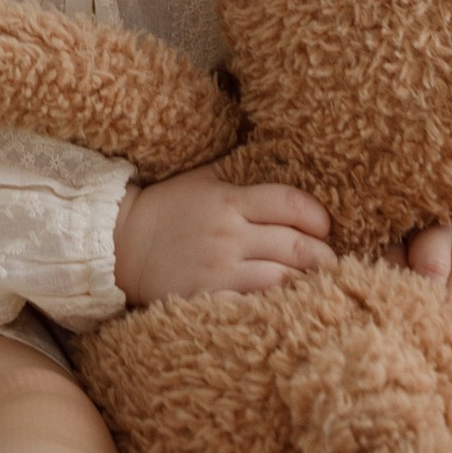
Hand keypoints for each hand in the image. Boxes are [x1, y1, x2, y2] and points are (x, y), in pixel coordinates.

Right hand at [116, 165, 333, 305]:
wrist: (121, 245)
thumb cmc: (166, 208)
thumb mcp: (201, 177)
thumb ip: (237, 167)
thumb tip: (272, 145)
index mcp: (229, 201)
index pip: (289, 203)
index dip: (317, 215)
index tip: (324, 226)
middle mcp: (229, 235)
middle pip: (295, 245)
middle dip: (322, 256)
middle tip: (331, 262)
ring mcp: (219, 270)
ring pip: (281, 279)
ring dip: (305, 283)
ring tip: (317, 286)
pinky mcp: (207, 299)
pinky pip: (253, 306)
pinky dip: (275, 307)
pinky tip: (286, 308)